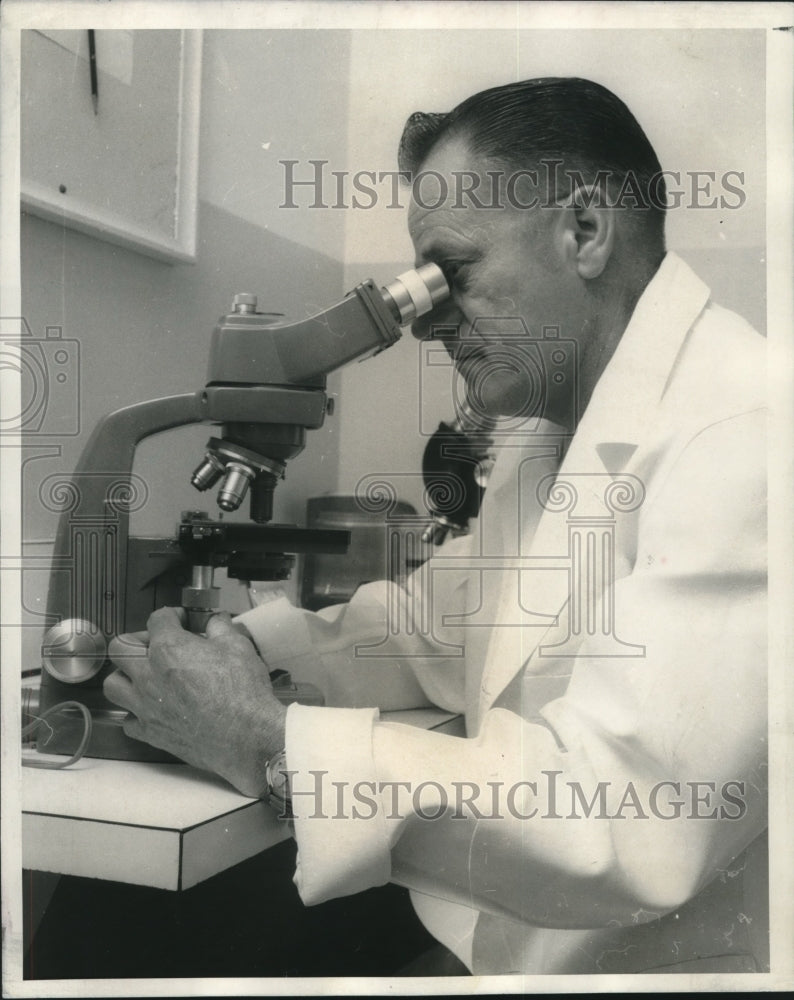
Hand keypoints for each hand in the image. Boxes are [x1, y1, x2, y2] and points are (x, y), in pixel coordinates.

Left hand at [105, 607, 286, 797]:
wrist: (245, 736)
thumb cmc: (242, 692)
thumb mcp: (237, 647)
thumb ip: (220, 628)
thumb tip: (215, 621)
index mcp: (169, 648)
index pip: (157, 619)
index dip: (172, 616)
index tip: (182, 621)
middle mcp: (148, 675)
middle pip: (120, 647)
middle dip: (137, 640)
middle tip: (157, 644)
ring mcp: (145, 706)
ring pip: (113, 684)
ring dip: (125, 676)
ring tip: (144, 676)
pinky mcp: (150, 732)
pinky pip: (127, 720)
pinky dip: (135, 712)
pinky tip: (153, 708)